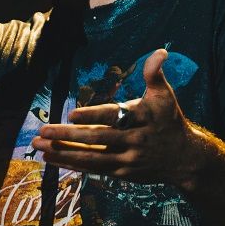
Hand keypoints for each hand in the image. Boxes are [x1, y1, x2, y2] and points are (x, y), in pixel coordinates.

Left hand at [32, 49, 205, 187]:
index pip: (114, 117)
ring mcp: (127, 160)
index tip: (71, 115)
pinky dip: (73, 164)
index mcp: (141, 118)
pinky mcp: (122, 173)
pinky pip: (94, 168)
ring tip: (39, 146)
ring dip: (63, 153)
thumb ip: (155, 74)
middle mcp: (133, 140)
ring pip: (92, 158)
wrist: (185, 159)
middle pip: (97, 139)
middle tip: (42, 131)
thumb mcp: (165, 95)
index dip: (93, 116)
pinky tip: (54, 159)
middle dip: (67, 136)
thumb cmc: (170, 120)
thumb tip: (160, 52)